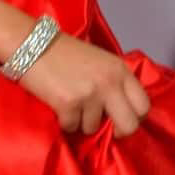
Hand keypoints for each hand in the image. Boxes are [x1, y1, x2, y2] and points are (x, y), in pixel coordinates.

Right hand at [16, 31, 150, 137]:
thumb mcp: (98, 60)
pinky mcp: (69, 105)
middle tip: (101, 125)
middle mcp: (110, 82)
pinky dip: (64, 120)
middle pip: (130, 125)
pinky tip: (56, 102)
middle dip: (116, 131)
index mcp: (119, 69)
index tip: (121, 118)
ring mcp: (90, 94)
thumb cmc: (62, 51)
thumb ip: (113, 81)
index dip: (134, 116)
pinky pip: (72, 127)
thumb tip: (120, 112)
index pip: (144, 105)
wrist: (29, 43)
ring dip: (81, 121)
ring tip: (69, 100)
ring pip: (93, 128)